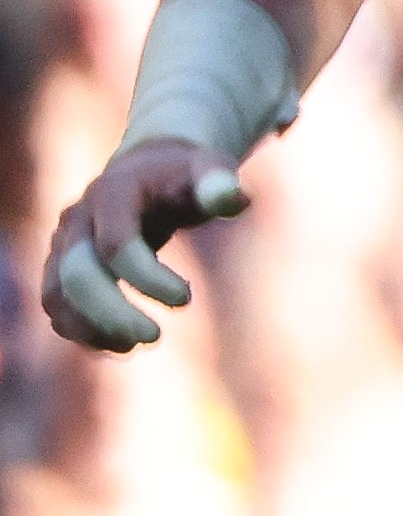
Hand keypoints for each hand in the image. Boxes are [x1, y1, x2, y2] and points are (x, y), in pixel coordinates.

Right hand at [43, 140, 251, 351]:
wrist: (145, 170)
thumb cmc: (184, 175)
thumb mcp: (207, 169)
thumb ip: (219, 183)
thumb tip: (233, 198)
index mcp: (112, 195)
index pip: (116, 245)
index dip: (147, 278)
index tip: (186, 299)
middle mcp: (78, 220)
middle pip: (77, 275)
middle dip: (112, 313)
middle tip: (153, 336)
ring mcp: (63, 245)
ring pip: (57, 296)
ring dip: (91, 328)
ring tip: (136, 345)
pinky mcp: (60, 267)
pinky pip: (56, 306)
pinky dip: (81, 332)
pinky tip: (120, 346)